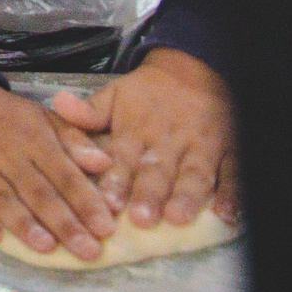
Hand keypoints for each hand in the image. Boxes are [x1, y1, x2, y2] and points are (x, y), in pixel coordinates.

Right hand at [0, 81, 118, 259]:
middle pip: (38, 193)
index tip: (106, 228)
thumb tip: (106, 163)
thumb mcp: (46, 118)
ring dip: (24, 224)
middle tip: (88, 251)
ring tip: (46, 247)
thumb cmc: (9, 119)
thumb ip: (76, 142)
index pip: (64, 174)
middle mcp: (7, 156)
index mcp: (35, 140)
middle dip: (64, 223)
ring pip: (2, 200)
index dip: (86, 201)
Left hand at [49, 48, 238, 227]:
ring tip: (178, 218)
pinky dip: (233, 194)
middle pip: (159, 171)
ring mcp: (201, 147)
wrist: (193, 71)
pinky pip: (233, 172)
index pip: (123, 159)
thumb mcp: (114, 95)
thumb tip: (58, 104)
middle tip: (141, 219)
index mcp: (136, 131)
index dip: (116, 182)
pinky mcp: (229, 150)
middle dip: (150, 195)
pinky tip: (228, 215)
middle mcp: (168, 142)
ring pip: (195, 174)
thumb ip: (88, 111)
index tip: (107, 204)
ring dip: (188, 197)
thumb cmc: (147, 93)